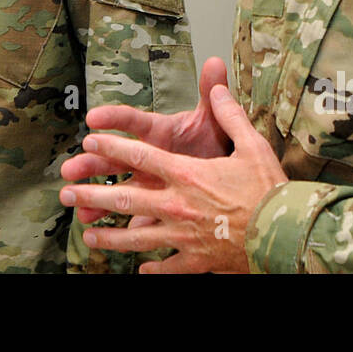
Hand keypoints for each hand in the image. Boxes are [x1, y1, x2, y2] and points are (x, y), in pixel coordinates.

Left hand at [59, 83, 287, 272]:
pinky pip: (167, 266)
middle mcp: (177, 205)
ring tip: (88, 233)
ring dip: (109, 236)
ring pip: (136, 238)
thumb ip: (229, 113)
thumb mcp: (252, 144)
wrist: (286, 235)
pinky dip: (153, 268)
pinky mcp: (196, 261)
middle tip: (65, 194)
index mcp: (187, 174)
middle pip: (125, 199)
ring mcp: (183, 236)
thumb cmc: (270, 190)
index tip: (89, 139)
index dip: (111, 145)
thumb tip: (217, 82)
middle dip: (91, 194)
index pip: (140, 155)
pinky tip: (141, 269)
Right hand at [62, 57, 231, 223]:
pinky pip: (136, 216)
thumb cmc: (216, 141)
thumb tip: (215, 61)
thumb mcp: (214, 117)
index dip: (113, 119)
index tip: (93, 118)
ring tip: (75, 203)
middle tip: (70, 169)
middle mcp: (147, 155)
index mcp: (158, 132)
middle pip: (114, 157)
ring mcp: (148, 181)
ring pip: (117, 188)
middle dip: (91, 163)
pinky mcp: (155, 204)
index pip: (133, 121)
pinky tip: (99, 229)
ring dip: (95, 196)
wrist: (228, 173)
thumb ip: (212, 91)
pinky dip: (119, 225)